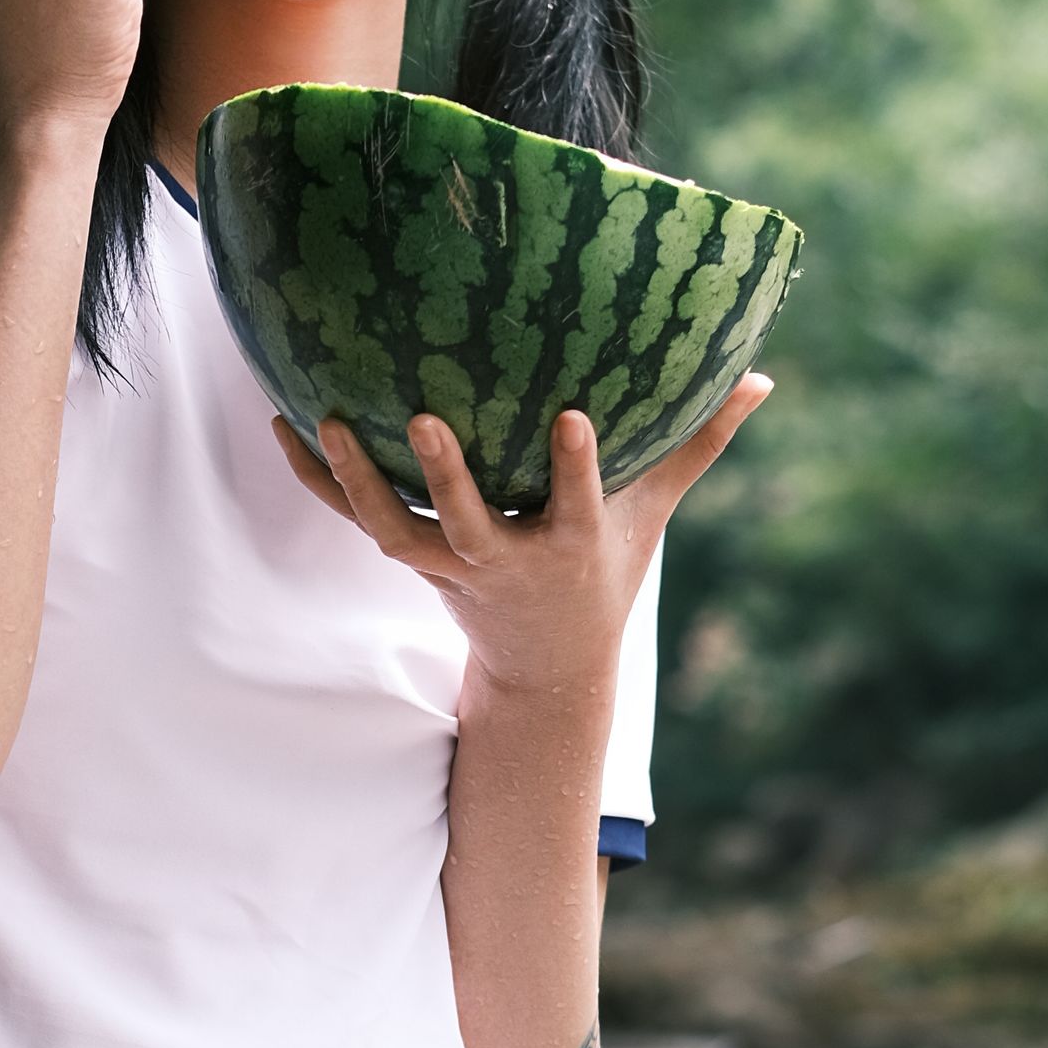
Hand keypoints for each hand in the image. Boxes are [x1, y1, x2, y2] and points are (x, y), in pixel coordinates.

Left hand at [273, 382, 773, 702]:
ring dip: (358, 480)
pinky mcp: (412, 561)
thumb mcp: (655, 519)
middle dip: (447, 479)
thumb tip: (762, 379)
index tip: (574, 419)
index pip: (578, 508)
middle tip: (425, 418)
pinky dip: (319, 481)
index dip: (577, 470)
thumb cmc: (606, 576)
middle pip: (467, 524)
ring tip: (326, 420)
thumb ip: (699, 446)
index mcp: (569, 547)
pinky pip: (355, 520)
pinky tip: (284, 424)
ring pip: (395, 529)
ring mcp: (449, 565)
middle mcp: (504, 560)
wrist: (545, 669)